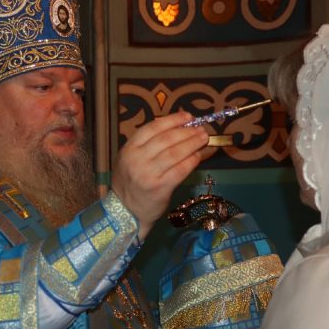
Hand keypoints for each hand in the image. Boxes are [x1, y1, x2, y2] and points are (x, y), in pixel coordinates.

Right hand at [111, 113, 214, 238]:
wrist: (125, 211)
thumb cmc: (131, 183)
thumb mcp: (130, 159)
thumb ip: (148, 145)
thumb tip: (178, 129)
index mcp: (129, 149)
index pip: (153, 128)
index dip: (173, 120)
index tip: (188, 117)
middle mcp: (137, 159)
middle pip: (167, 139)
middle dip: (187, 132)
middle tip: (201, 129)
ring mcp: (148, 174)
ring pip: (175, 153)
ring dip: (192, 144)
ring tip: (203, 139)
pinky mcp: (160, 187)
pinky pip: (180, 170)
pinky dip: (191, 161)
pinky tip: (198, 156)